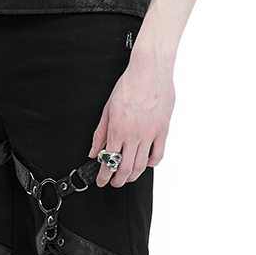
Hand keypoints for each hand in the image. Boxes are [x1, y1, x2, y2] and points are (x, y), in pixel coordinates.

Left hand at [90, 56, 173, 186]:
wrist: (149, 71)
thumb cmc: (129, 85)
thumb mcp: (108, 109)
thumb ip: (100, 132)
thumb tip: (93, 150)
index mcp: (118, 129)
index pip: (109, 160)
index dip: (104, 175)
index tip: (102, 181)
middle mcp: (134, 134)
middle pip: (125, 167)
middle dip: (118, 180)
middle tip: (114, 183)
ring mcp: (150, 134)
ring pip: (141, 164)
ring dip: (133, 175)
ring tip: (128, 177)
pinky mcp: (162, 130)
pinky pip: (158, 154)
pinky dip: (151, 163)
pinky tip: (146, 163)